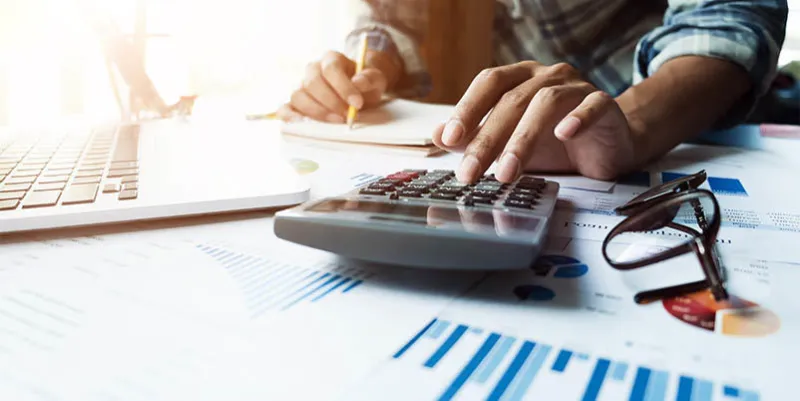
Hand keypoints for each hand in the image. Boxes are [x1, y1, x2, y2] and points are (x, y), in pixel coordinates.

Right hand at [277, 51, 391, 122]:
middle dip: (331, 102)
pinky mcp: (296, 103)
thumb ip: (369, 78)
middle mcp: (312, 69)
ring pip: (298, 95)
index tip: (357, 103)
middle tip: (347, 115)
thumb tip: (357, 82)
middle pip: (313, 82)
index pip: (331, 69)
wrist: (359, 91)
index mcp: (331, 59)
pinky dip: (289, 117)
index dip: (343, 87)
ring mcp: (302, 86)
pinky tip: (301, 124)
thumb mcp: (375, 78)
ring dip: (316, 111)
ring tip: (335, 121)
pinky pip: (285, 108)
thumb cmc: (365, 83)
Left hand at [432, 61, 635, 182]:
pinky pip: (593, 105)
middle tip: (470, 172)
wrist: (608, 145)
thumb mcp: (509, 144)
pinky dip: (578, 118)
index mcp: (520, 78)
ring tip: (506, 173)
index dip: (467, 108)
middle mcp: (547, 76)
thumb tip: (437, 136)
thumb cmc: (553, 143)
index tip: (448, 139)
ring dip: (523, 139)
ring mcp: (577, 87)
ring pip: (547, 102)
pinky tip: (563, 135)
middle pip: (512, 100)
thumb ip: (475, 138)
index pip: (489, 83)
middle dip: (487, 139)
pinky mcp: (605, 104)